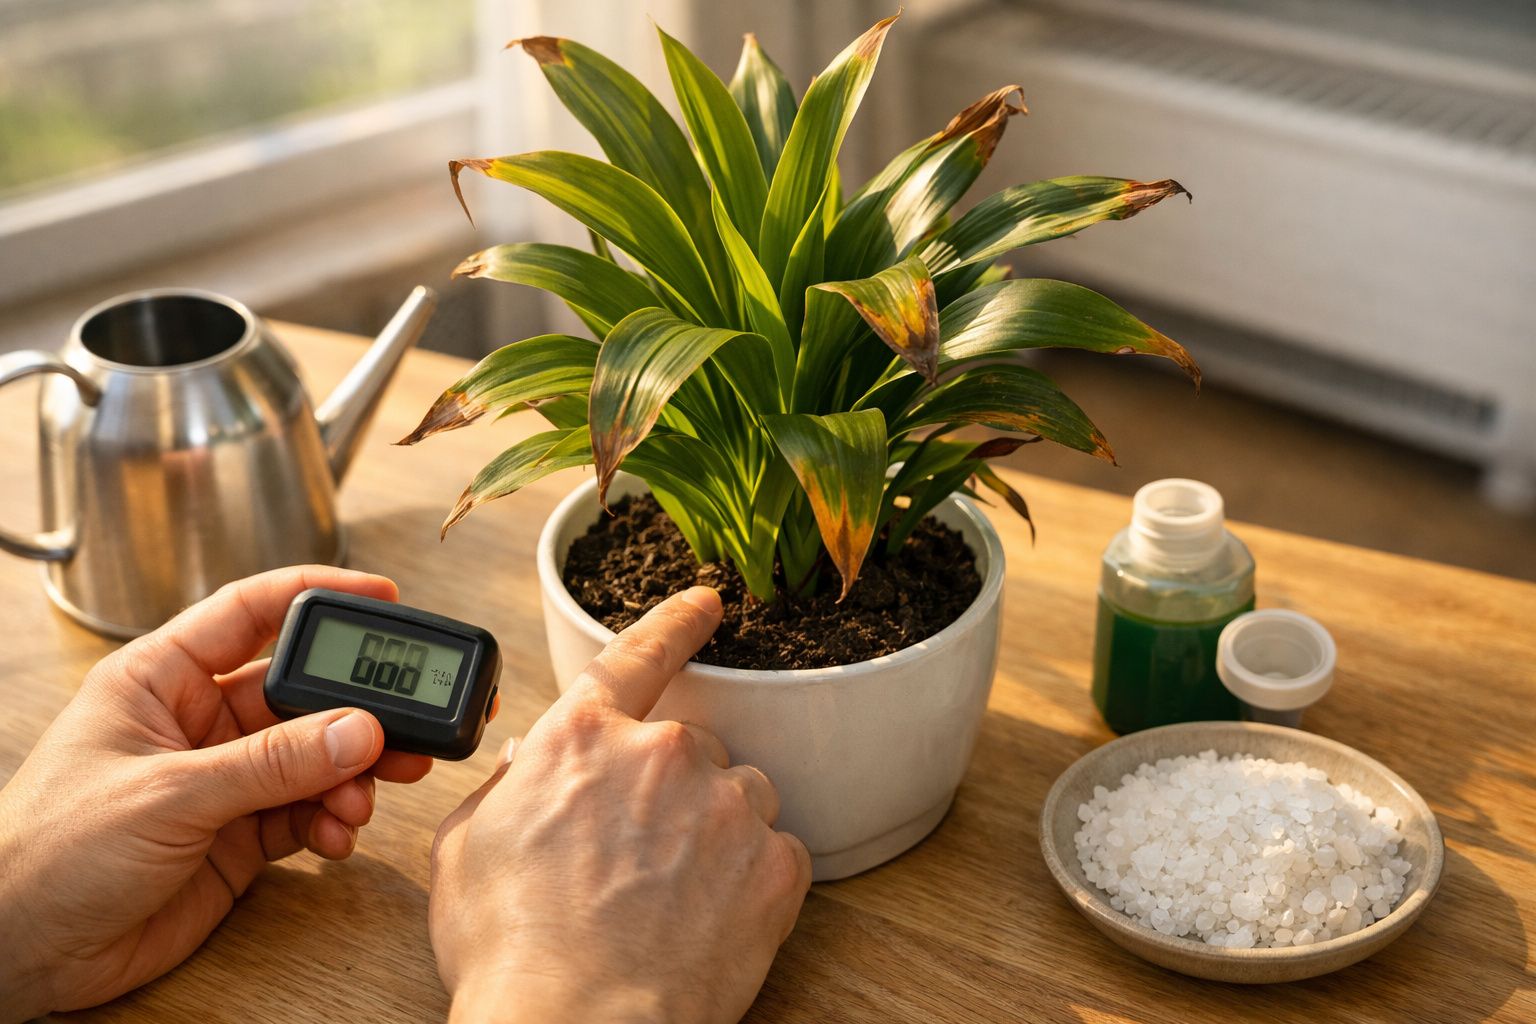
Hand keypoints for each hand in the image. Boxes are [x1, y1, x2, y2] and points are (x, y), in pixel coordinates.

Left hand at [0, 566, 433, 1019]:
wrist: (21, 954)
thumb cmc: (48, 853)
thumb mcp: (167, 794)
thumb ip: (271, 763)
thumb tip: (360, 730)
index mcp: (161, 678)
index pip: (250, 612)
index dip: (319, 595)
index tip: (383, 595)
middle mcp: (197, 721)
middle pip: (300, 692)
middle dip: (357, 707)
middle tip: (408, 721)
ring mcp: (222, 779)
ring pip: (315, 755)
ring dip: (352, 774)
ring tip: (366, 797)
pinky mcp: (239, 835)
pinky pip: (308, 812)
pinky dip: (334, 820)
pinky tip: (339, 834)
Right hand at [430, 587, 810, 1023]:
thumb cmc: (511, 951)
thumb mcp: (466, 852)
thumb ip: (506, 788)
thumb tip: (529, 763)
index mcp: (582, 739)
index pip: (637, 654)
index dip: (675, 621)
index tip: (709, 600)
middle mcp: (662, 753)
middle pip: (686, 749)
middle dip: (667, 794)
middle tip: (633, 863)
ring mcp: (725, 805)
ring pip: (738, 796)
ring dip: (713, 830)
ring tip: (672, 896)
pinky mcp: (774, 864)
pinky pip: (775, 852)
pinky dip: (750, 880)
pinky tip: (708, 920)